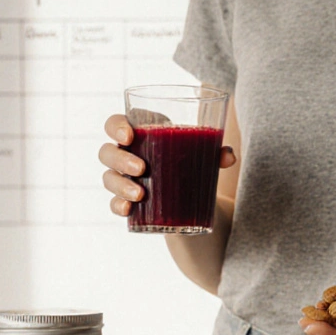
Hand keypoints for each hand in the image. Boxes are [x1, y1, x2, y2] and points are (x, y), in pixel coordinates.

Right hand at [98, 114, 235, 216]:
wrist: (191, 191)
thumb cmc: (191, 159)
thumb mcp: (203, 154)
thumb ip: (215, 151)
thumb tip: (228, 156)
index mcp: (140, 133)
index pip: (115, 124)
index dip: (116, 127)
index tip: (129, 136)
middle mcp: (125, 154)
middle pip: (107, 152)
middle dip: (120, 159)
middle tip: (141, 168)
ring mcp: (123, 178)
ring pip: (108, 178)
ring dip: (121, 185)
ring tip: (140, 195)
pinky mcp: (127, 200)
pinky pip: (114, 203)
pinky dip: (118, 206)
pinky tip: (128, 211)